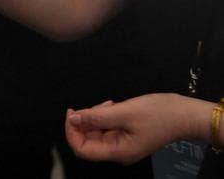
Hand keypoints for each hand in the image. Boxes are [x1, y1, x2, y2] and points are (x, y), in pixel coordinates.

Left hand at [66, 94, 198, 163]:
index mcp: (118, 152)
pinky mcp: (128, 136)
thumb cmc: (159, 114)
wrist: (186, 115)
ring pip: (97, 133)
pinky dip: (106, 117)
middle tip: (99, 105)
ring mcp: (124, 145)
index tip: (72, 114)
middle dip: (87, 121)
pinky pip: (108, 128)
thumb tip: (73, 119)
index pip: (82, 149)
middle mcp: (119, 152)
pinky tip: (114, 106)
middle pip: (88, 140)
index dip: (72, 132)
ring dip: (97, 117)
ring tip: (110, 104)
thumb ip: (96, 117)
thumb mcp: (124, 112)